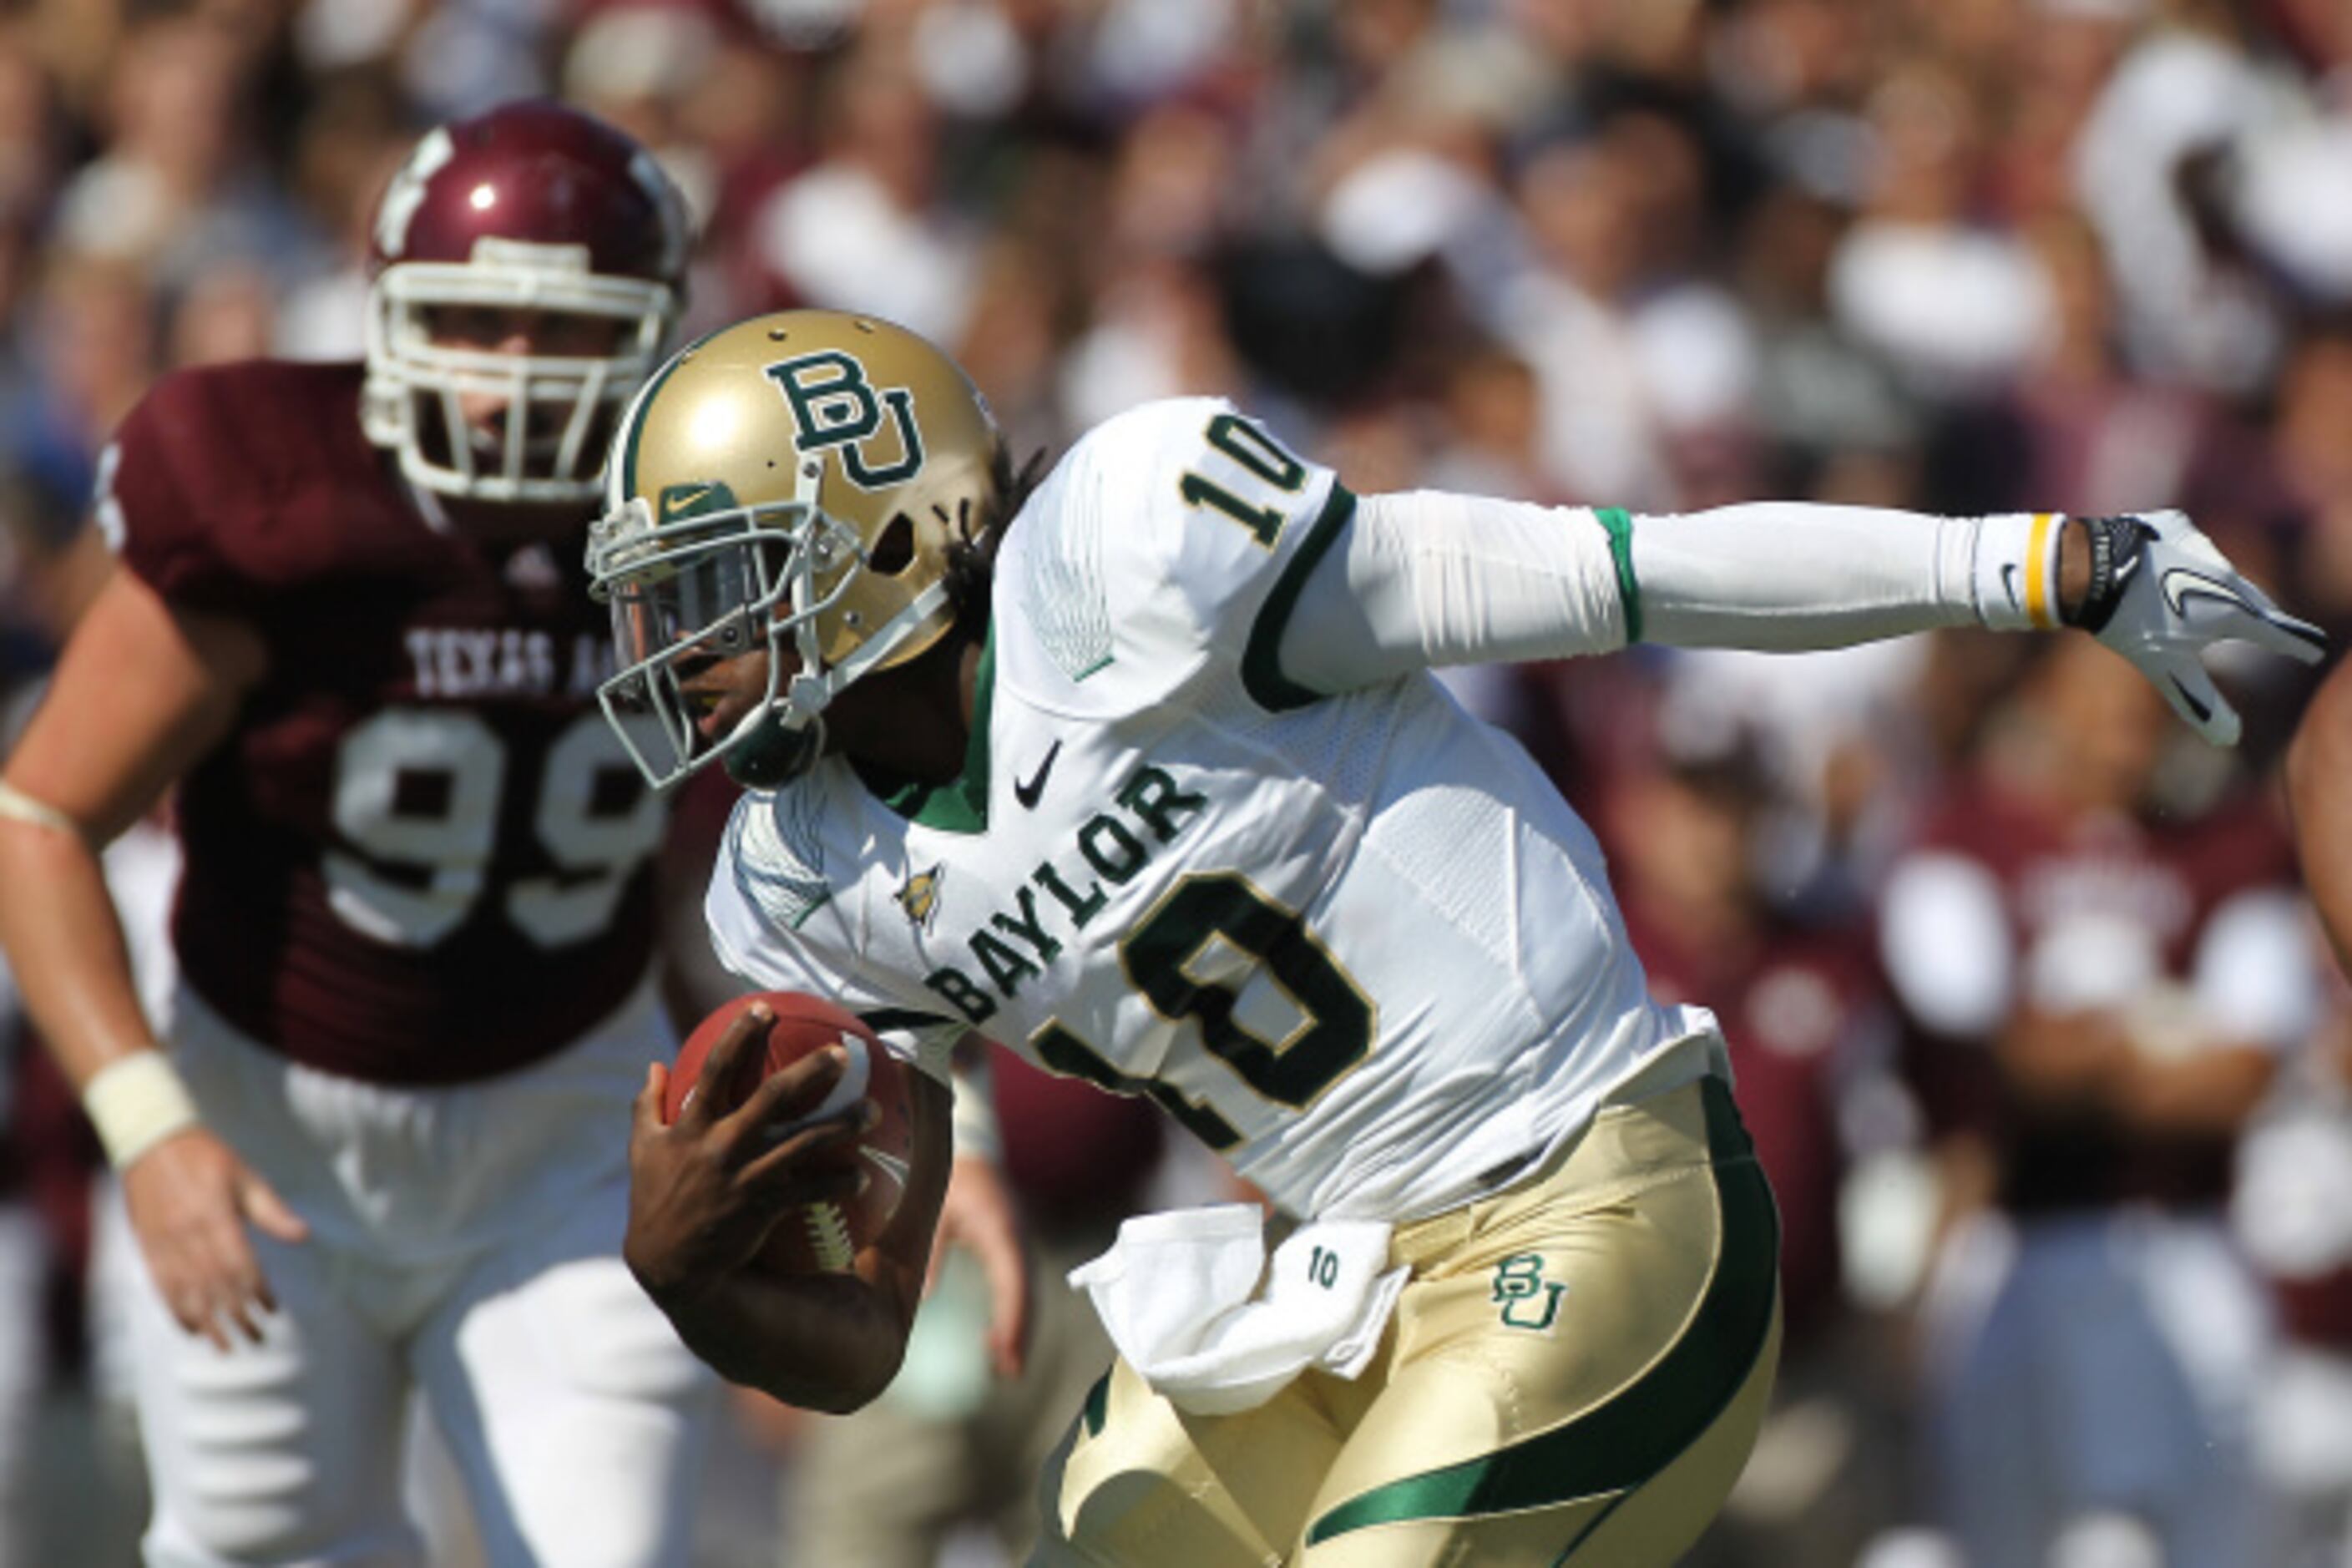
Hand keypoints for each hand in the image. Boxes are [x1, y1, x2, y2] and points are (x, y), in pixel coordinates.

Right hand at [121, 1127, 307, 1350]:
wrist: (151, 1142)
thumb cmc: (206, 1157)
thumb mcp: (244, 1176)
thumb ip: (270, 1210)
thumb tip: (303, 1235)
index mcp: (215, 1216)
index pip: (239, 1265)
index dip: (256, 1291)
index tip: (272, 1309)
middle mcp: (187, 1234)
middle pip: (214, 1285)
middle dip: (236, 1316)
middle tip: (256, 1338)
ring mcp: (163, 1242)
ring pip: (185, 1292)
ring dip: (206, 1322)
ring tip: (224, 1346)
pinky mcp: (147, 1246)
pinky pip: (160, 1285)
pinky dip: (175, 1309)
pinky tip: (190, 1328)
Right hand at [624, 1002, 867, 1304]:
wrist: (670, 1266)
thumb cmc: (655, 1201)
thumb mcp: (642, 1149)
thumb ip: (647, 1104)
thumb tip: (654, 1064)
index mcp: (692, 1125)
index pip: (716, 1067)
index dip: (739, 1034)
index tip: (764, 1007)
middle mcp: (721, 1145)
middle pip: (773, 1097)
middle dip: (811, 1070)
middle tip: (843, 1052)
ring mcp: (745, 1176)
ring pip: (804, 1142)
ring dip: (843, 1124)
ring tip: (874, 1111)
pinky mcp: (763, 1207)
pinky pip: (811, 1191)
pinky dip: (839, 1183)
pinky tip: (865, 1177)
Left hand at [930, 1154, 1031, 1377]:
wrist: (973, 1150)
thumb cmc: (952, 1180)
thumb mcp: (937, 1213)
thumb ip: (933, 1252)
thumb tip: (925, 1298)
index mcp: (1001, 1232)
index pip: (1014, 1283)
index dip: (1012, 1319)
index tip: (1003, 1350)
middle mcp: (1017, 1241)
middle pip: (1027, 1295)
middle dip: (1020, 1334)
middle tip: (1009, 1372)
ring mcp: (1019, 1244)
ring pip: (1027, 1293)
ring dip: (1020, 1328)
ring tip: (1006, 1366)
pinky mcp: (1014, 1247)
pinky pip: (1020, 1286)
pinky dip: (1015, 1313)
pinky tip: (999, 1337)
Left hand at [2082, 510, 2324, 744]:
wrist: (2088, 569)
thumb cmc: (2130, 623)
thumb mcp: (2165, 669)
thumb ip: (2200, 703)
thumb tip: (2229, 739)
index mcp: (2231, 609)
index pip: (2276, 633)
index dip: (2297, 644)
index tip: (2314, 651)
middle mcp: (2226, 573)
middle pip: (2253, 602)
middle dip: (2266, 619)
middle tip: (2279, 632)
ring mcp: (2202, 544)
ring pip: (2221, 572)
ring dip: (2223, 589)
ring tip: (2223, 603)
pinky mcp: (2176, 525)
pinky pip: (2190, 546)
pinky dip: (2187, 560)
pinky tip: (2173, 569)